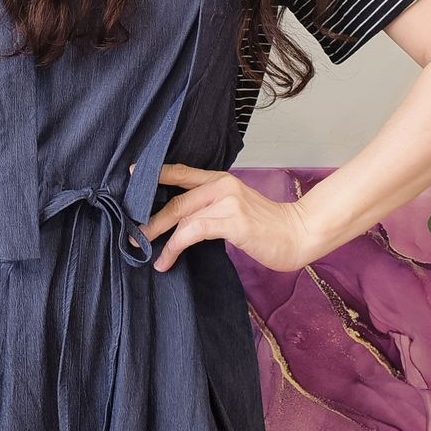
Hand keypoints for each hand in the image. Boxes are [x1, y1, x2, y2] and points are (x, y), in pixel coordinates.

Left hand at [128, 162, 312, 272]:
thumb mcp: (236, 208)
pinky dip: (175, 246)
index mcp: (221, 180)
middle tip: (132, 232)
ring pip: (181, 214)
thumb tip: (179, 220)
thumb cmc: (266, 226)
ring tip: (144, 249)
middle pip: (175, 197)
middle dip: (149, 216)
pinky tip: (167, 259)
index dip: (155, 173)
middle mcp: (222, 186)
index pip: (181, 171)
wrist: (298, 234)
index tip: (132, 176)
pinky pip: (193, 231)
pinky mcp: (233, 221)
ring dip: (158, 234)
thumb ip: (211, 207)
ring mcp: (228, 202)